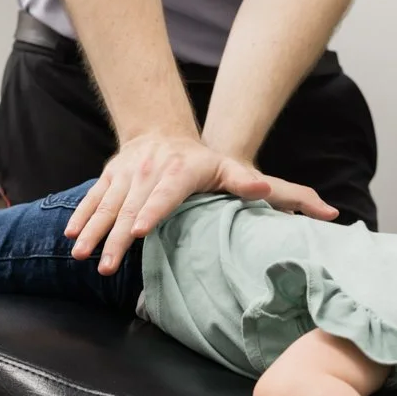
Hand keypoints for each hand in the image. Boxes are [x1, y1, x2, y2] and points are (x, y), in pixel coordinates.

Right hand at [67, 135, 335, 273]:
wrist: (164, 133)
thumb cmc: (209, 163)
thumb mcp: (240, 172)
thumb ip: (278, 192)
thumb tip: (325, 210)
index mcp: (183, 172)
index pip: (166, 193)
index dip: (152, 211)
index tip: (140, 230)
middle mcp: (151, 171)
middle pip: (132, 204)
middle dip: (117, 233)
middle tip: (108, 261)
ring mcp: (127, 174)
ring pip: (108, 204)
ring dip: (93, 231)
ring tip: (83, 257)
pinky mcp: (109, 179)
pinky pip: (93, 200)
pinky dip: (81, 219)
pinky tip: (71, 241)